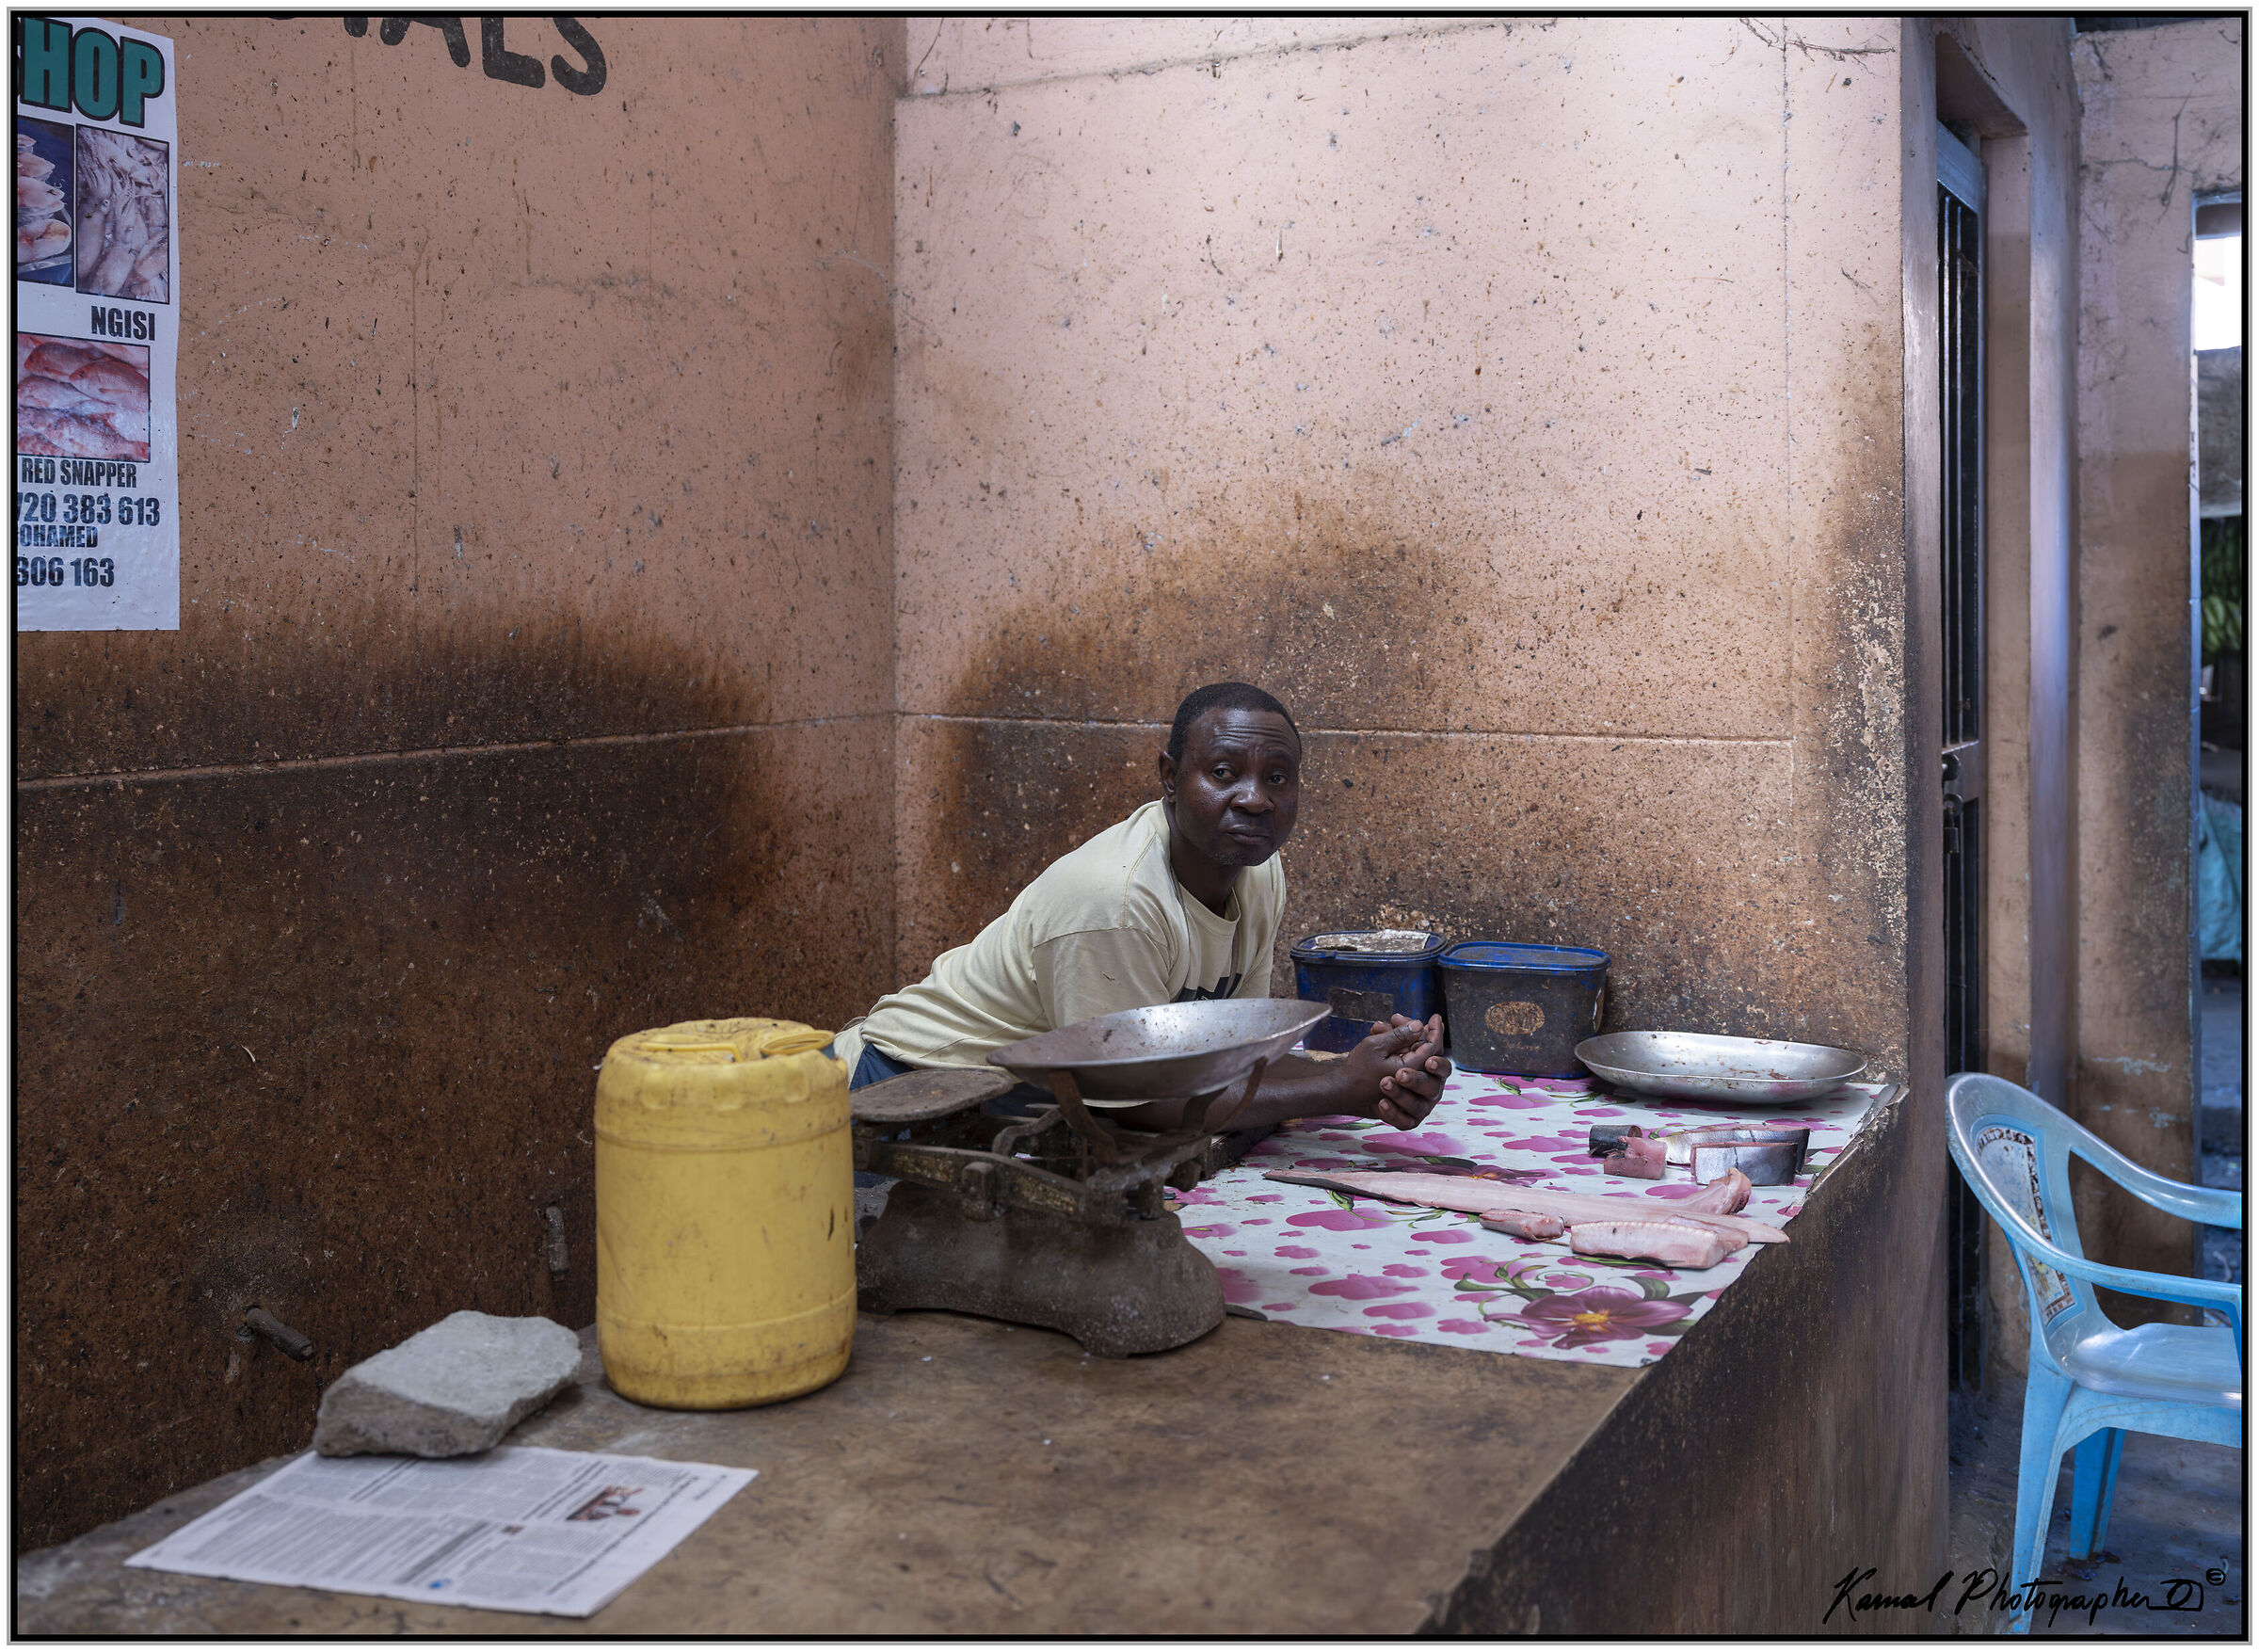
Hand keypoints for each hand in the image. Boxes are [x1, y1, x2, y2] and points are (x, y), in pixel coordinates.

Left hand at [1345, 1013, 1450, 1128]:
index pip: (1438, 1059)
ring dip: (1401, 1095)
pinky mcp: (1407, 1119)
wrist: (1350, 1088)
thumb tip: (1415, 1023)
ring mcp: (1419, 1105)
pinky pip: (1406, 1121)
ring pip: (1418, 1105)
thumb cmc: (1368, 1063)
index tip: (1428, 1060)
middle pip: (1432, 1085)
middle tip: (1400, 1074)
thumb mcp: (1378, 1044)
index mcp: (1427, 1065)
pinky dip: (1394, 1113)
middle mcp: (1428, 1086)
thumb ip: (1397, 1034)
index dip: (1437, 1061)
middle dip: (1417, 1080)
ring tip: (1384, 1084)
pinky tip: (1382, 1103)